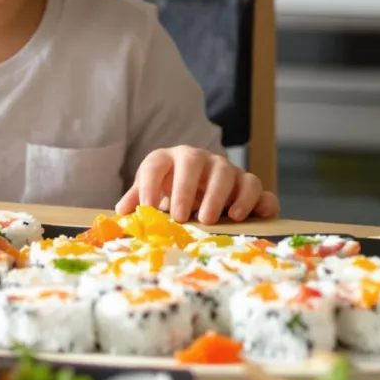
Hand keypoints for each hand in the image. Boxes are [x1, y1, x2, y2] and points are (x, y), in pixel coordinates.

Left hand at [117, 146, 280, 223]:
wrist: (203, 186)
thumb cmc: (173, 191)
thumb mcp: (152, 192)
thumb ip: (137, 199)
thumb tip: (122, 212)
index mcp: (170, 160)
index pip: (155, 164)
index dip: (149, 184)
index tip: (148, 207)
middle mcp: (200, 159)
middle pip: (194, 162)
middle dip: (187, 189)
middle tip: (182, 218)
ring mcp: (226, 170)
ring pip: (228, 172)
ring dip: (220, 196)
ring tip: (210, 220)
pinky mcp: (248, 184)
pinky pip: (256, 187)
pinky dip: (255, 200)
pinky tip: (246, 217)